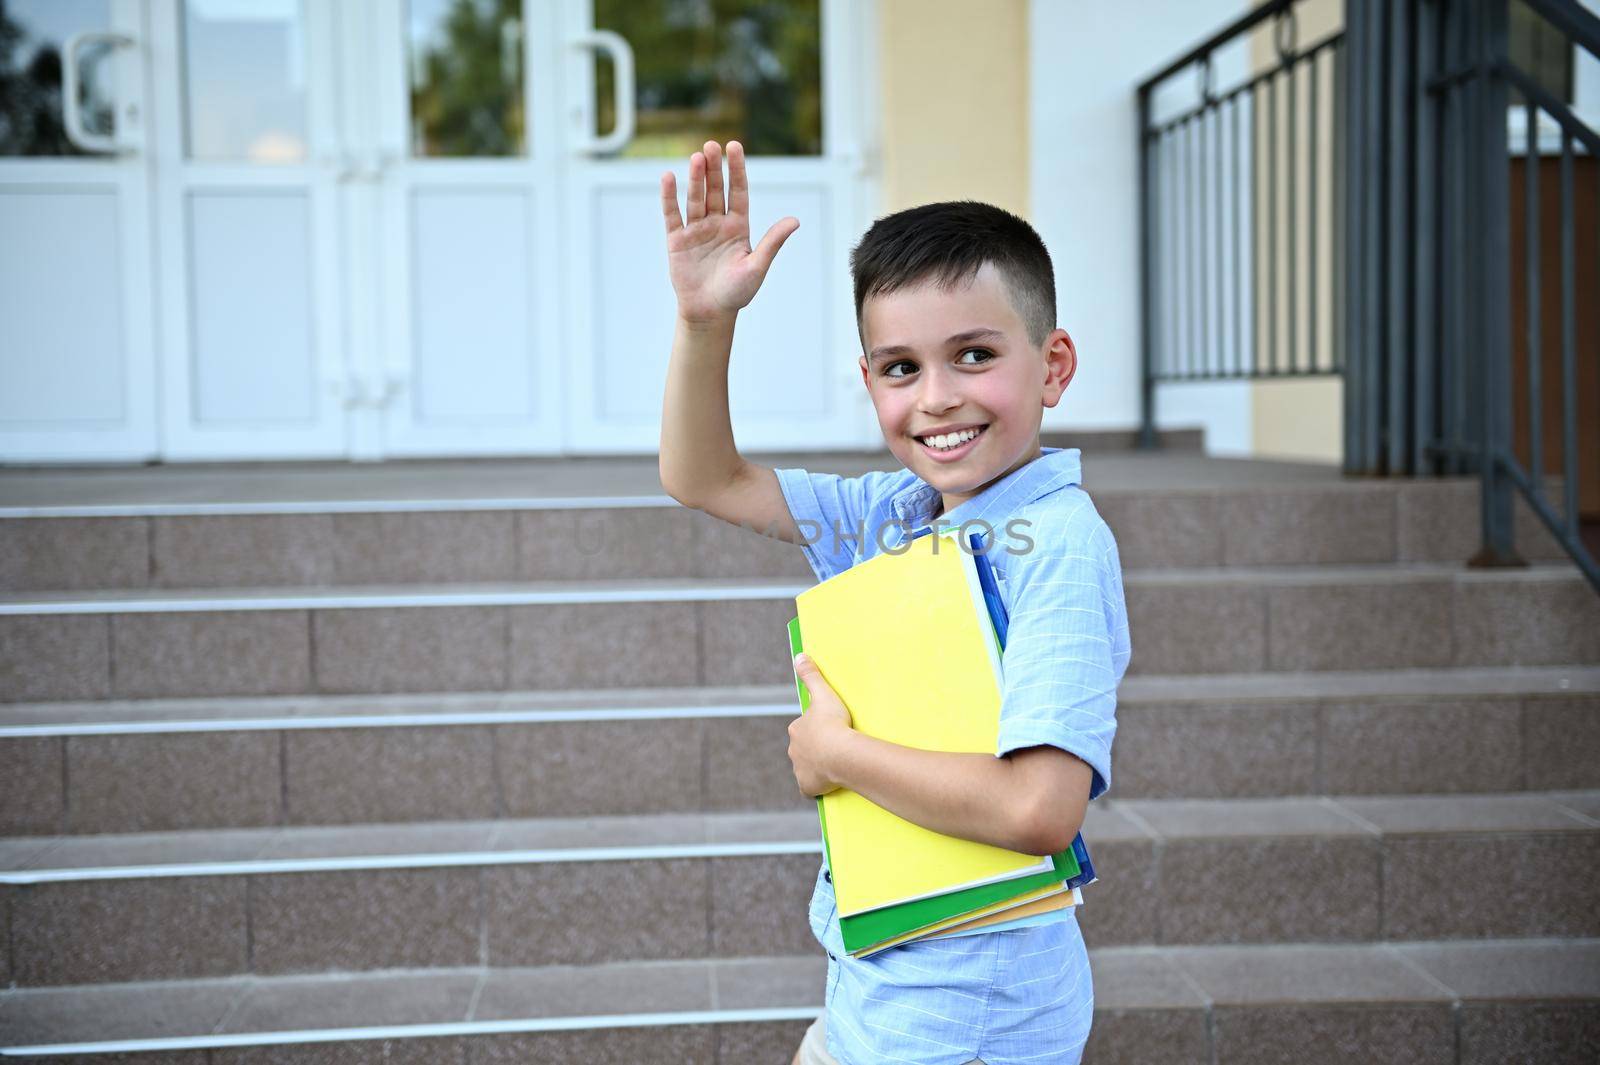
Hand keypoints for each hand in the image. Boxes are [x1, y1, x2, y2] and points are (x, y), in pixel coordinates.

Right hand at [661, 139, 799, 323]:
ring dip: (695, 178)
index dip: (736, 169)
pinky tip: (669, 178)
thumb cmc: (737, 292)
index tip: (734, 147)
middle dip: (713, 168)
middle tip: (711, 146)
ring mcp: (696, 230)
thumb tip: (795, 221)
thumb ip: (773, 242)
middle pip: (715, 189)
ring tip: (696, 157)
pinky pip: (673, 215)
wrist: (709, 314)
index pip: (738, 191)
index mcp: (738, 226)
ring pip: (695, 198)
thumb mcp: (757, 266)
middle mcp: (717, 223)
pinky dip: (670, 197)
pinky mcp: (677, 240)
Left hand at [788, 653, 854, 796]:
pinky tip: (828, 782)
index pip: (804, 728)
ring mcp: (799, 769)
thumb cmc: (834, 723)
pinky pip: (810, 786)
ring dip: (817, 766)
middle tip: (835, 747)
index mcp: (796, 729)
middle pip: (804, 748)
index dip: (818, 729)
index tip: (831, 730)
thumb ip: (811, 675)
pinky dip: (816, 785)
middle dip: (816, 748)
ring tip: (835, 764)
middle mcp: (793, 750)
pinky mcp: (806, 786)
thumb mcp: (824, 694)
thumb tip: (799, 655)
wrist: (841, 754)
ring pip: (806, 767)